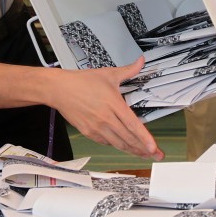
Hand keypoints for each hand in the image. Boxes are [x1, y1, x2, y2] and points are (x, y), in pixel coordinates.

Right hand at [50, 56, 164, 160]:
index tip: (154, 148)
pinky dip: (116, 145)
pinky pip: (106, 142)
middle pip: (128, 138)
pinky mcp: (88, 132)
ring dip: (132, 150)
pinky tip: (124, 146)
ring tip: (143, 154)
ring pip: (118, 143)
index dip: (145, 138)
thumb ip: (128, 70)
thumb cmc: (82, 81)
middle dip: (144, 149)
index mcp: (113, 104)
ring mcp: (96, 127)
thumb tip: (141, 61)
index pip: (133, 125)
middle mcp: (106, 118)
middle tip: (156, 155)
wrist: (59, 89)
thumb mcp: (108, 74)